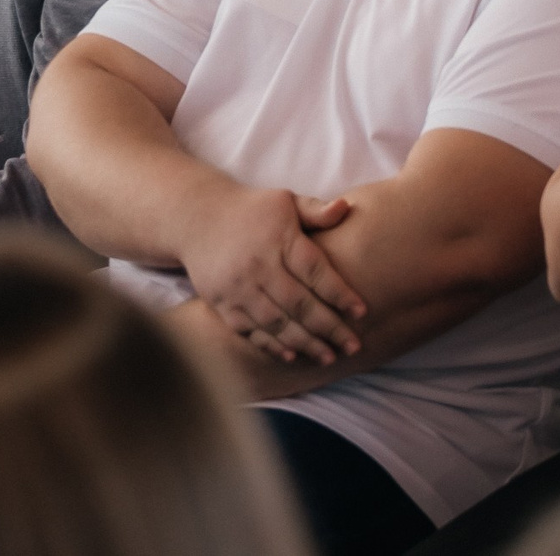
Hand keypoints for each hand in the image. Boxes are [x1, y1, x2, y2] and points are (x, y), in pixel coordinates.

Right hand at [181, 185, 365, 366]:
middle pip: (300, 304)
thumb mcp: (284, 201)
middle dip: (329, 328)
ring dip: (305, 343)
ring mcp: (237, 287)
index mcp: (278, 239)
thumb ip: (315, 211)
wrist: (197, 217)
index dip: (340, 294)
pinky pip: (250, 330)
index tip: (362, 312)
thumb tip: (346, 208)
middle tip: (353, 346)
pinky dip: (271, 345)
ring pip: (277, 323)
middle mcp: (258, 264)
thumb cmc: (253, 211)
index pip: (315, 271)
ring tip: (328, 357)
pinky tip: (292, 355)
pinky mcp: (222, 303)